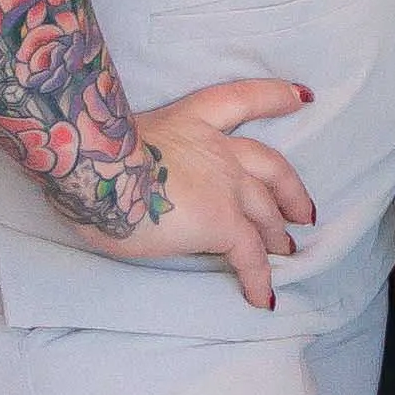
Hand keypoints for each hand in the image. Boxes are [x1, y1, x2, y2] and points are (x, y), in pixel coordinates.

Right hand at [89, 77, 324, 307]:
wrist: (98, 168)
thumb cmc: (92, 155)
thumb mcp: (124, 142)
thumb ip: (146, 159)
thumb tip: (139, 185)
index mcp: (191, 119)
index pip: (242, 99)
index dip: (274, 97)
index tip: (301, 96)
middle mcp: (217, 148)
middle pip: (269, 165)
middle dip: (289, 189)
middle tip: (302, 211)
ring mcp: (226, 185)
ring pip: (265, 211)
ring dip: (276, 233)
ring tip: (285, 250)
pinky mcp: (224, 223)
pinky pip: (250, 257)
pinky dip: (259, 278)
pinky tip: (263, 298)